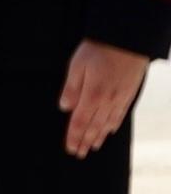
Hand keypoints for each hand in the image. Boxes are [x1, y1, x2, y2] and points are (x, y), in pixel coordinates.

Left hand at [61, 39, 150, 158]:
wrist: (128, 39)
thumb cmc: (99, 50)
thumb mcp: (77, 66)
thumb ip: (71, 88)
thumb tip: (65, 108)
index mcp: (92, 96)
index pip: (80, 122)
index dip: (74, 137)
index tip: (70, 148)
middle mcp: (107, 101)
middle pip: (94, 126)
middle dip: (85, 141)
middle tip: (79, 154)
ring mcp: (120, 98)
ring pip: (108, 123)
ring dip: (99, 136)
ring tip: (93, 147)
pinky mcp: (129, 92)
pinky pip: (121, 113)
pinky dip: (114, 124)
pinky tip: (110, 130)